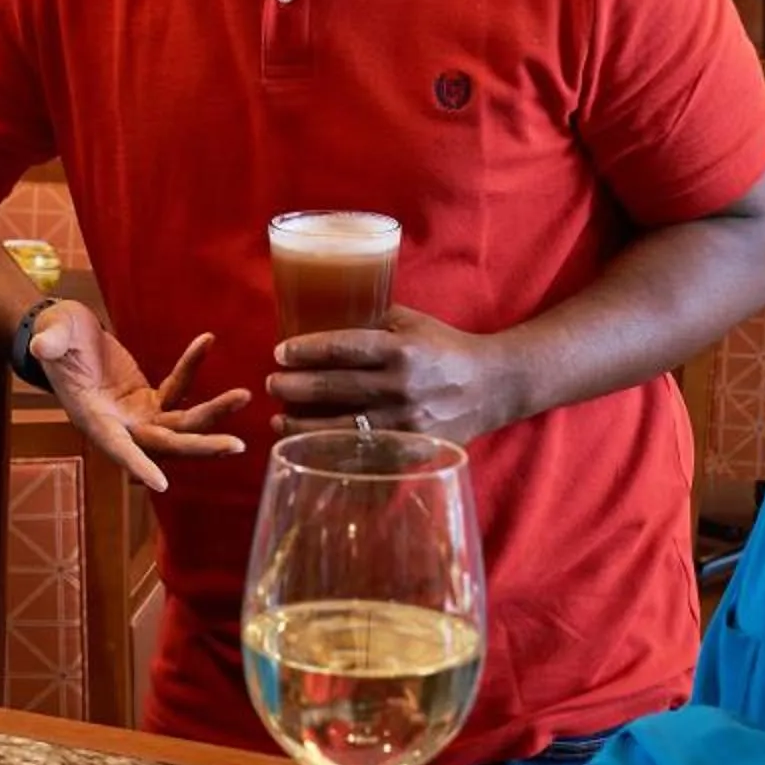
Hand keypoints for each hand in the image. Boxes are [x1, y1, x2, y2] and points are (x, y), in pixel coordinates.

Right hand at [29, 300, 249, 494]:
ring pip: (181, 423)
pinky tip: (206, 340)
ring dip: (212, 413)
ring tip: (243, 396)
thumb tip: (43, 345)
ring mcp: (137, 415)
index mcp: (93, 418)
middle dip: (200, 446)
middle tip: (236, 446)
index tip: (161, 484)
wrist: (61, 334)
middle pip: (164, 443)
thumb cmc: (53, 336)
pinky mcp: (149, 399)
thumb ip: (50, 342)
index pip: (117, 446)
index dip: (137, 462)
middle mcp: (119, 424)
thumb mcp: (50, 335)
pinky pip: (178, 388)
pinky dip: (192, 366)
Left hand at [268, 306, 521, 443]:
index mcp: (401, 349)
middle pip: (335, 388)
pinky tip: (310, 446)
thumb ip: (370, 318)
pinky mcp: (411, 448)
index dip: (305, 351)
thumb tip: (321, 312)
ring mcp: (407, 421)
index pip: (342, 348)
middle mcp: (402, 386)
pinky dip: (333, 450)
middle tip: (271, 384)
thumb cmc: (444, 348)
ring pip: (342, 427)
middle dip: (294, 387)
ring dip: (303, 424)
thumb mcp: (411, 323)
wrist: (493, 386)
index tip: (279, 353)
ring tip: (279, 419)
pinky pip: (363, 452)